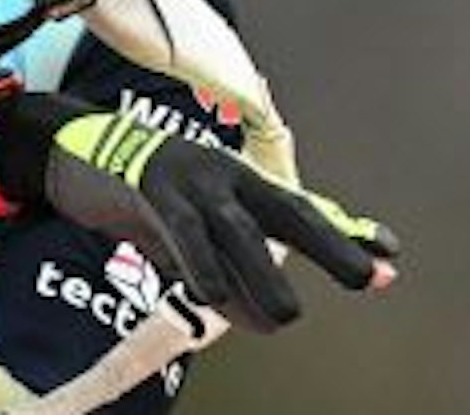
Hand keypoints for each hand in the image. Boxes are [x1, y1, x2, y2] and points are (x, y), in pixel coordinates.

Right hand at [0, 93, 399, 330]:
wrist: (78, 152)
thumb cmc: (148, 198)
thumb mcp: (198, 225)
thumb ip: (237, 260)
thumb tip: (273, 311)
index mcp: (243, 181)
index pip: (305, 208)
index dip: (348, 230)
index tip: (391, 254)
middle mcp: (227, 174)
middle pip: (289, 211)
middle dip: (331, 245)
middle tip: (366, 278)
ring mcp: (190, 178)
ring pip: (239, 232)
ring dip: (263, 279)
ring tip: (282, 318)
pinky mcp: (150, 188)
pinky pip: (184, 232)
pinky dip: (202, 265)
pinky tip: (211, 294)